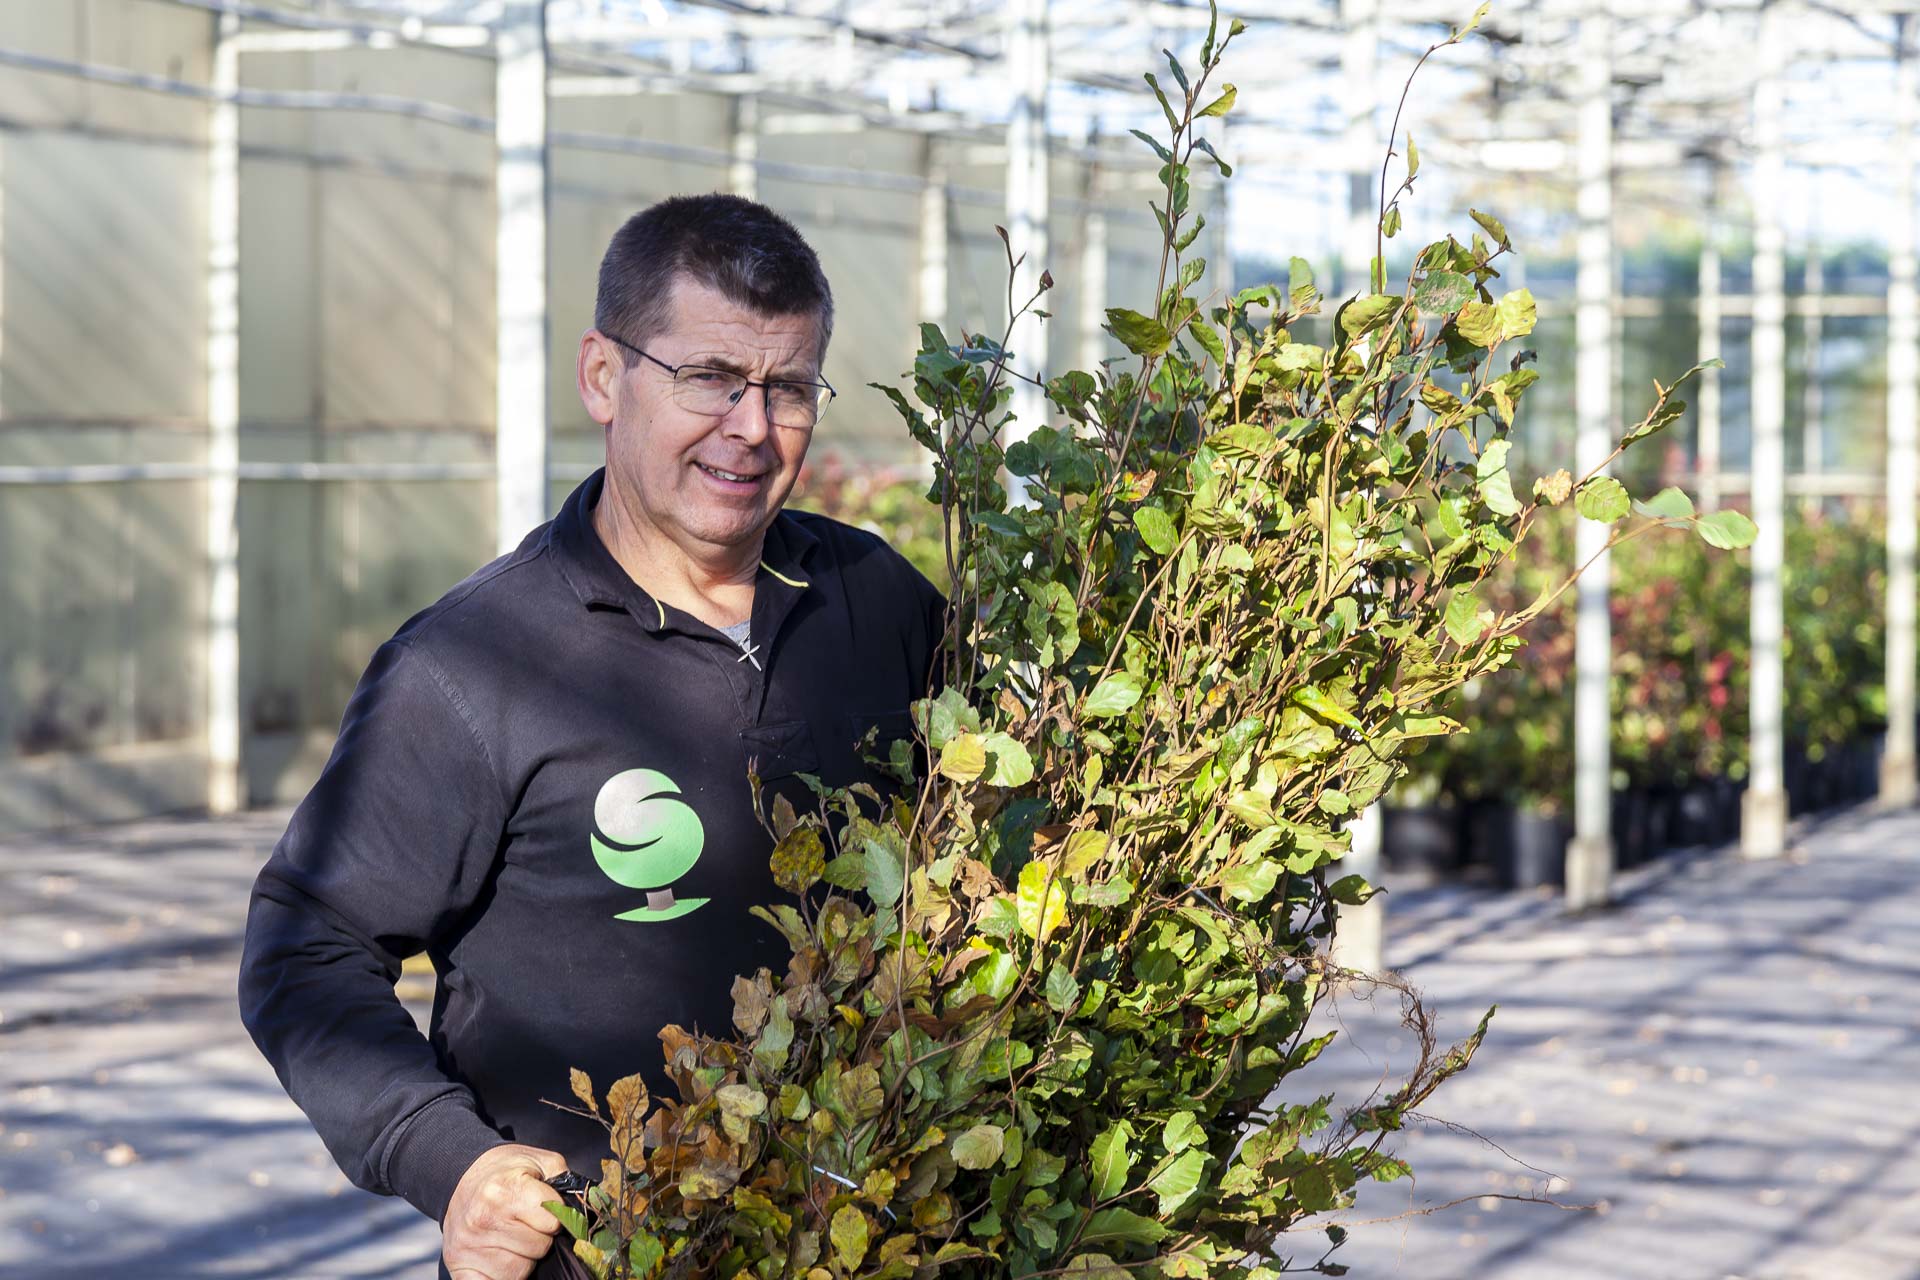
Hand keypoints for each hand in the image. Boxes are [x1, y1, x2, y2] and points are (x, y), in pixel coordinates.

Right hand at [442, 1143, 571, 1279]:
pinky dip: (502, 1277)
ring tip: (512, 1239)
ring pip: (519, 1271)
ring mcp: (468, 1245)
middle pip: (538, 1248)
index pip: (553, 1222)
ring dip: (523, 1260)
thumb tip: (580, 1214)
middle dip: (540, 1240)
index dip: (556, 1220)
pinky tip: (500, 1260)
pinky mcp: (459, 1265)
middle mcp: (484, 1217)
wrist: (463, 1180)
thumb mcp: (541, 1163)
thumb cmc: (507, 1173)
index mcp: (506, 1189)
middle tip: (526, 1226)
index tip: (547, 1214)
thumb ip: (565, 1183)